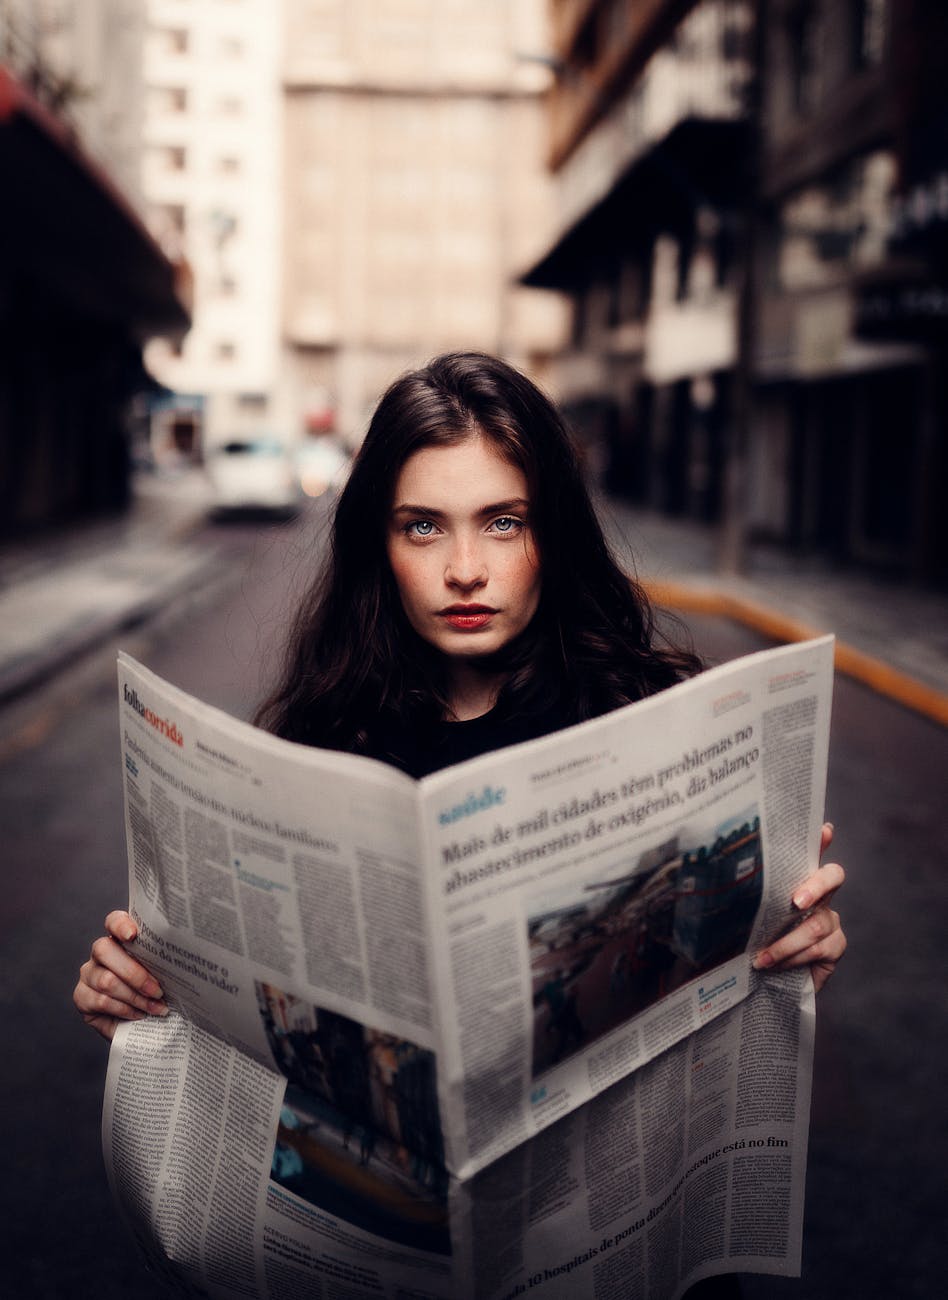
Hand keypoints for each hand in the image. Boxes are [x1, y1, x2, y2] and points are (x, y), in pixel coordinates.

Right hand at [73, 911, 167, 1040]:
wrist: (143, 1022)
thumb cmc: (156, 992)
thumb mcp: (162, 974)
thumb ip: (163, 963)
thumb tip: (182, 961)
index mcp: (122, 939)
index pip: (114, 921)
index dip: (121, 925)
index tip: (133, 935)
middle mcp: (101, 952)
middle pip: (105, 950)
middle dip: (135, 974)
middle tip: (158, 991)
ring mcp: (89, 974)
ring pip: (106, 980)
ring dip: (135, 997)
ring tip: (154, 1007)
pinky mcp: (82, 997)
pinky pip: (101, 1001)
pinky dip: (124, 1009)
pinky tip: (139, 1014)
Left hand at [753, 823, 845, 993]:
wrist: (760, 982)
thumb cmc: (748, 942)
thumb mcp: (740, 916)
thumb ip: (739, 896)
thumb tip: (713, 872)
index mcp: (795, 881)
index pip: (810, 854)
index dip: (820, 840)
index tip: (824, 830)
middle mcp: (819, 896)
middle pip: (833, 876)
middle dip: (816, 885)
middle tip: (796, 901)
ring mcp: (830, 921)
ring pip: (818, 924)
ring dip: (787, 942)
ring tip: (762, 956)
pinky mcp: (835, 947)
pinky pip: (820, 948)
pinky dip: (794, 957)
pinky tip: (774, 965)